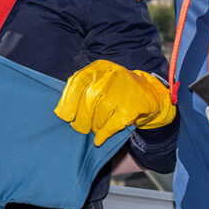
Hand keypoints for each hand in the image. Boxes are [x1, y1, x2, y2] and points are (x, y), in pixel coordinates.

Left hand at [55, 60, 175, 145]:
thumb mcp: (98, 79)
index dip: (68, 102)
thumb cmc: (116, 88)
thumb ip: (79, 88)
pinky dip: (102, 135)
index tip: (65, 116)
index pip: (76, 84)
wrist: (148, 92)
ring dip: (94, 126)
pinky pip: (110, 127)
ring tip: (95, 127)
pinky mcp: (130, 109)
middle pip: (86, 103)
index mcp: (98, 68)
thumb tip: (60, 111)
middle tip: (80, 127)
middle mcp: (109, 78)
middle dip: (80, 120)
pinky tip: (99, 139)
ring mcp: (121, 92)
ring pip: (97, 117)